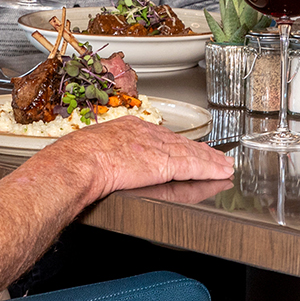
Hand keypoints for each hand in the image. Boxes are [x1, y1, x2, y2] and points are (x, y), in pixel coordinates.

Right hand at [38, 115, 233, 200]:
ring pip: (191, 153)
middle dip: (199, 150)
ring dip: (210, 160)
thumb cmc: (75, 160)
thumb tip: (103, 162)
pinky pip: (193, 166)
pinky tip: (220, 172)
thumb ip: (106, 152)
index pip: (160, 136)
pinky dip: (210, 169)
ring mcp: (156, 148)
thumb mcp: (92, 148)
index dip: (177, 144)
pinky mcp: (164, 163)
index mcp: (128, 128)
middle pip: (179, 142)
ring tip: (224, 165)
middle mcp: (145, 133)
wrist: (77, 163)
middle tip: (216, 156)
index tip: (187, 148)